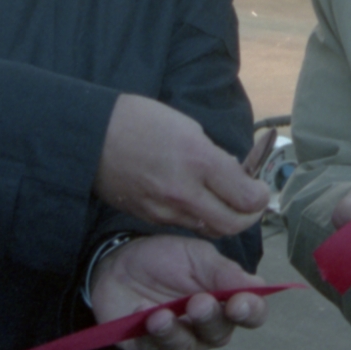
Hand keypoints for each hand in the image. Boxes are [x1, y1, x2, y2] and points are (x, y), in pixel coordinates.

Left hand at [89, 235, 268, 349]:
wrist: (119, 262)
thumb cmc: (164, 259)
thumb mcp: (196, 255)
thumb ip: (224, 272)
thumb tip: (256, 285)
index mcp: (226, 301)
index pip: (251, 314)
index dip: (251, 312)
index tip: (240, 303)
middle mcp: (207, 327)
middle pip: (220, 334)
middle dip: (210, 319)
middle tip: (198, 302)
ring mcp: (179, 340)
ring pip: (188, 349)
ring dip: (176, 333)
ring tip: (161, 316)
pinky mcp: (149, 349)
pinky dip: (148, 334)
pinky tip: (140, 311)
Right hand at [96, 94, 268, 237]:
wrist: (89, 136)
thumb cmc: (139, 120)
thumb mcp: (188, 127)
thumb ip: (214, 156)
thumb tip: (234, 174)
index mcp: (198, 161)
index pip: (246, 197)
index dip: (260, 196)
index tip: (260, 189)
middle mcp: (184, 191)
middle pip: (233, 224)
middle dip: (248, 216)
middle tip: (250, 203)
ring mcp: (165, 209)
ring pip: (209, 229)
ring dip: (223, 219)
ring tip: (225, 201)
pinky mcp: (150, 218)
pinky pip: (185, 225)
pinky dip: (198, 217)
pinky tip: (196, 200)